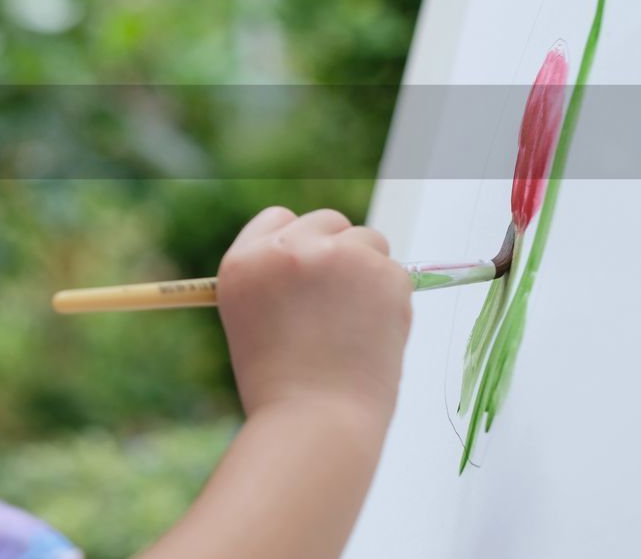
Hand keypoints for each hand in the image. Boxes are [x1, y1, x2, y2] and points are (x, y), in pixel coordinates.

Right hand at [215, 207, 412, 422]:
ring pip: (368, 241)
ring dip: (368, 272)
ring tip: (355, 325)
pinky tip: (373, 335)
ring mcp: (336, 257)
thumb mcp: (252, 321)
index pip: (277, 218)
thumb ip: (277, 282)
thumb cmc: (281, 388)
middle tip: (341, 299)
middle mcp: (287, 249)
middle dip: (339, 251)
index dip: (298, 243)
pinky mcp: (382, 273)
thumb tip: (319, 258)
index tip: (310, 269)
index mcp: (244, 262)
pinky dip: (391, 299)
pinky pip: (396, 271)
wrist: (314, 422)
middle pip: (327, 221)